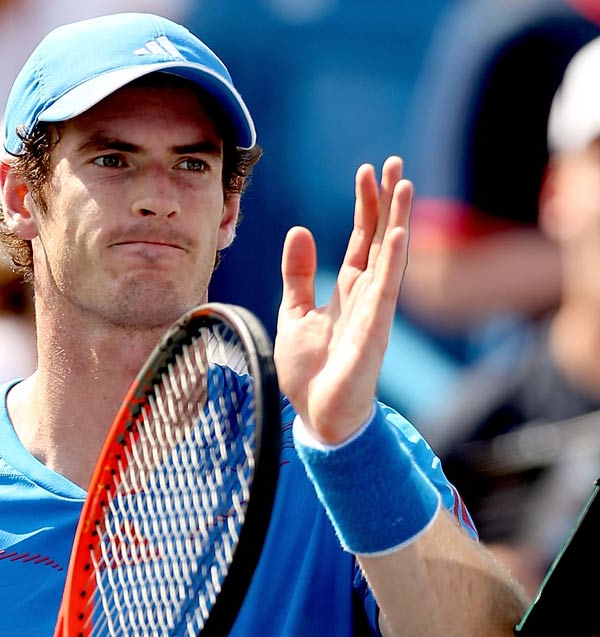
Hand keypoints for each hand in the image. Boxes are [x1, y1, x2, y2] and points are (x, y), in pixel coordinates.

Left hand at [274, 156, 412, 443]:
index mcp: (347, 290)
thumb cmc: (308, 371)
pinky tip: (397, 234)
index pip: (361, 238)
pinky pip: (386, 292)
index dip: (364, 205)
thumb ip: (298, 274)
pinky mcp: (374, 332)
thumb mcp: (293, 312)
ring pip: (389, 257)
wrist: (314, 413)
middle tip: (394, 162)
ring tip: (404, 184)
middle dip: (386, 201)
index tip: (366, 171)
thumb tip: (300, 230)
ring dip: (397, 220)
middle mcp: (366, 295)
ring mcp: (374, 312)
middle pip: (379, 238)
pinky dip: (392, 263)